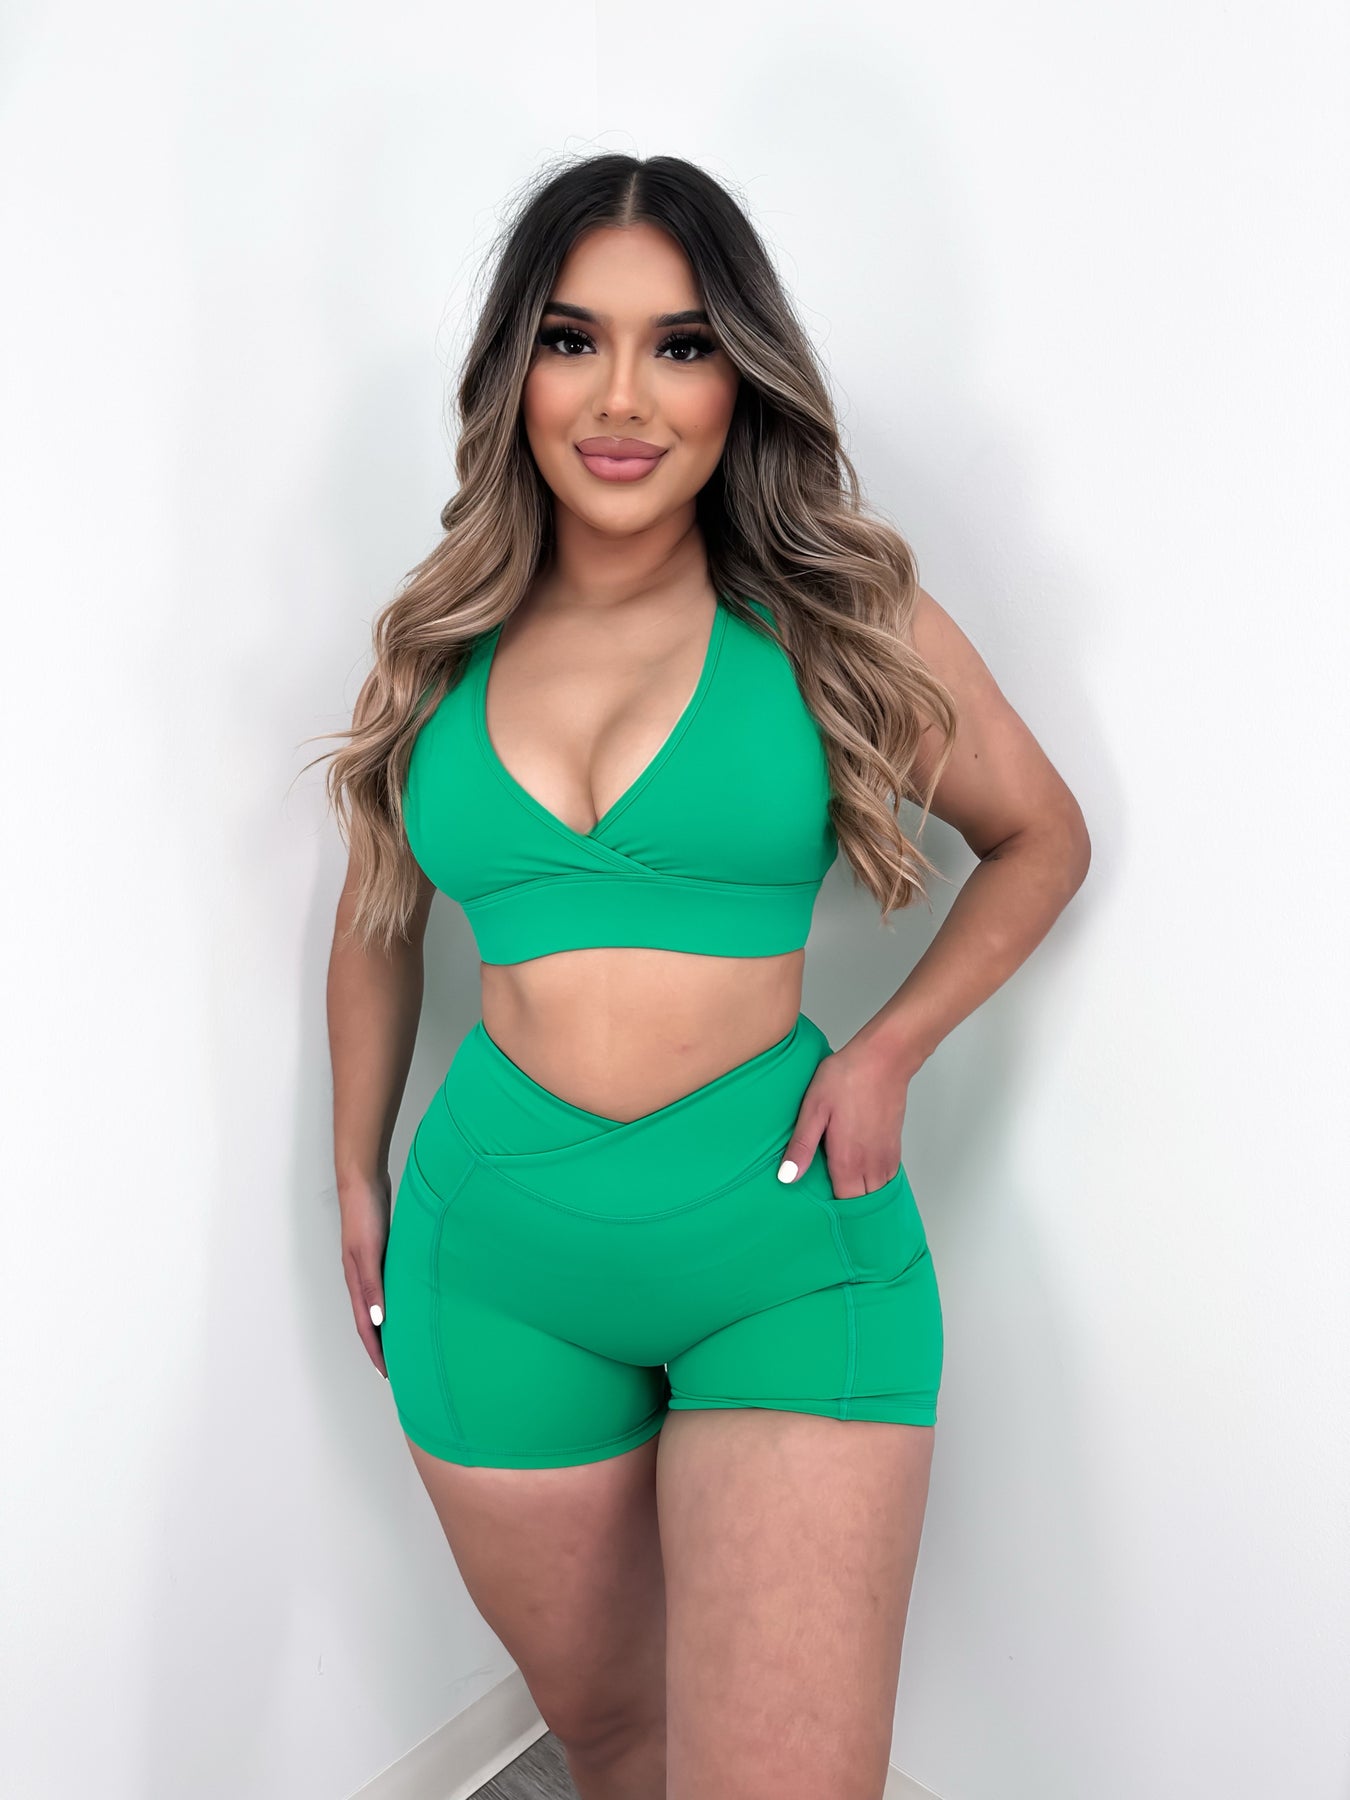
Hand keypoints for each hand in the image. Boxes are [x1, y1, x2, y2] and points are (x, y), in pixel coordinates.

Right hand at [339, 1172, 391, 1377]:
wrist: (362, 1181)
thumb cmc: (363, 1214)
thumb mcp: (368, 1252)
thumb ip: (371, 1285)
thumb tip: (375, 1321)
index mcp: (355, 1282)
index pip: (364, 1327)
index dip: (375, 1351)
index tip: (387, 1373)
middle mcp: (360, 1278)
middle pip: (368, 1321)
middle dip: (380, 1346)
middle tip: (397, 1366)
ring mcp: (369, 1265)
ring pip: (377, 1305)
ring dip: (387, 1325)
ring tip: (404, 1342)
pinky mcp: (379, 1253)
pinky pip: (385, 1286)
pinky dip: (393, 1302)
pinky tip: (407, 1302)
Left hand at [776, 1034, 911, 1199]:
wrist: (883, 1059)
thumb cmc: (846, 1079)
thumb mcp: (813, 1109)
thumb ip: (801, 1146)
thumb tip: (787, 1177)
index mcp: (848, 1161)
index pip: (844, 1206)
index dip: (831, 1214)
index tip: (817, 1214)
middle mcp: (871, 1165)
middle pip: (862, 1205)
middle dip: (848, 1211)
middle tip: (828, 1207)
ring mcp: (886, 1157)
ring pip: (877, 1194)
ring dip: (862, 1198)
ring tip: (842, 1194)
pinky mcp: (894, 1148)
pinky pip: (886, 1179)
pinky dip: (874, 1184)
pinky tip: (858, 1175)